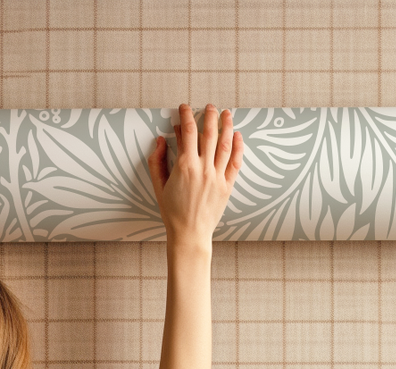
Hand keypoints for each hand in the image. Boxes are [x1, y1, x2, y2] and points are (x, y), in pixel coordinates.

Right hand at [147, 103, 243, 248]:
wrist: (190, 234)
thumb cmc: (172, 211)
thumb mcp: (158, 185)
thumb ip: (156, 161)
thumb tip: (160, 140)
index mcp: (184, 166)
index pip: (187, 132)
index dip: (186, 117)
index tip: (184, 108)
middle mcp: (203, 168)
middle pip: (208, 134)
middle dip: (209, 116)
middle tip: (209, 106)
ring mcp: (217, 177)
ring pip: (224, 144)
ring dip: (226, 126)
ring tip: (227, 113)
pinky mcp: (227, 186)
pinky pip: (235, 162)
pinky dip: (238, 147)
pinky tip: (238, 135)